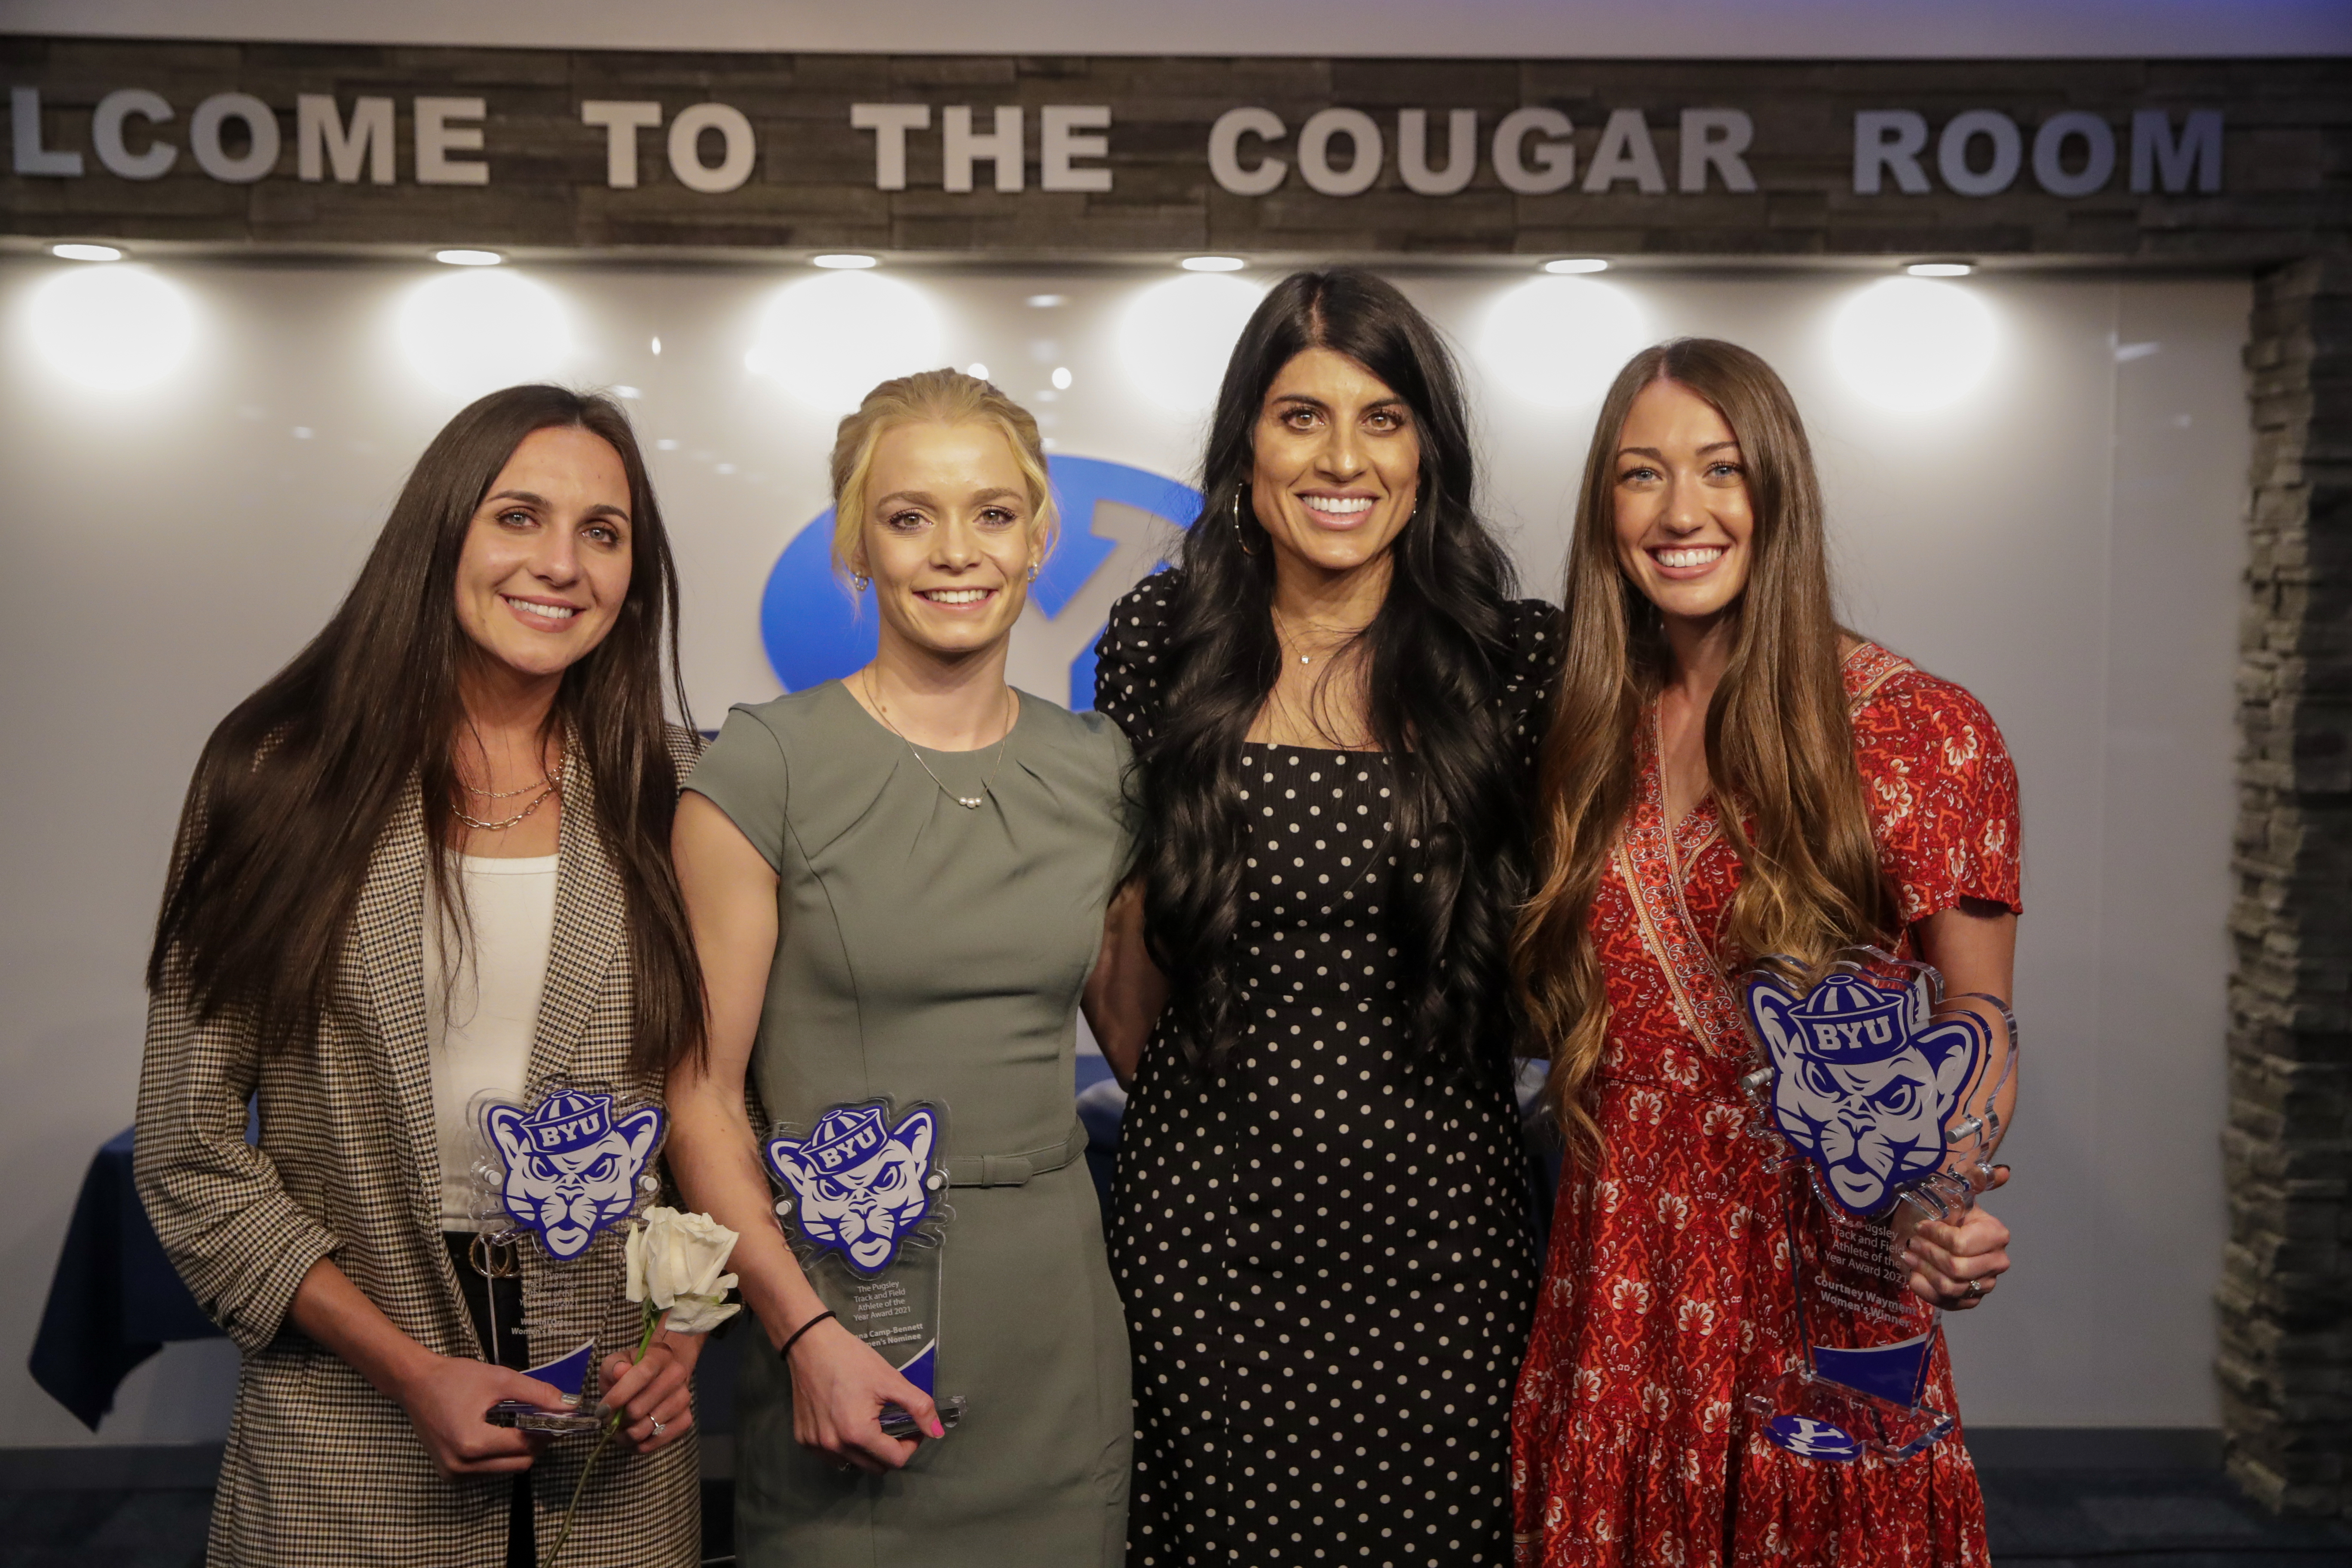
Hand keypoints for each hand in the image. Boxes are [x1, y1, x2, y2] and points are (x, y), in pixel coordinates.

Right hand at [394, 1355, 561, 1476]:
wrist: (415, 1384)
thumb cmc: (455, 1378)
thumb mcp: (500, 1379)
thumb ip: (537, 1393)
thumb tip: (569, 1405)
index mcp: (472, 1443)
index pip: (525, 1445)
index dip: (547, 1432)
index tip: (561, 1418)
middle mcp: (461, 1466)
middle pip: (518, 1463)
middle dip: (536, 1443)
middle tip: (544, 1420)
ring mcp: (454, 1474)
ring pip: (505, 1469)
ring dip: (519, 1451)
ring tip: (522, 1424)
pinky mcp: (450, 1474)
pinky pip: (488, 1471)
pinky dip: (501, 1456)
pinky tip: (501, 1434)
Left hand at [601, 1328, 703, 1454]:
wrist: (662, 1375)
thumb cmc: (632, 1370)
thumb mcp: (617, 1362)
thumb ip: (613, 1366)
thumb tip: (619, 1371)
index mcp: (659, 1357)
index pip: (642, 1376)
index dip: (619, 1395)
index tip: (602, 1410)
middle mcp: (677, 1376)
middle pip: (639, 1408)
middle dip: (618, 1420)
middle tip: (609, 1422)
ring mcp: (684, 1399)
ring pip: (648, 1428)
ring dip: (627, 1435)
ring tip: (619, 1431)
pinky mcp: (686, 1419)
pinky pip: (659, 1440)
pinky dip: (641, 1445)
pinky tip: (633, 1439)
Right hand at [785, 1316, 943, 1473]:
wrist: (811, 1344)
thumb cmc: (852, 1360)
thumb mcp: (891, 1380)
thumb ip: (919, 1407)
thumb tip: (937, 1432)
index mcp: (857, 1434)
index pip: (895, 1460)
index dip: (910, 1445)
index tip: (911, 1428)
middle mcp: (835, 1447)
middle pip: (875, 1467)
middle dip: (890, 1450)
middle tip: (892, 1425)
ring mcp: (815, 1445)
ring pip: (853, 1464)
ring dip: (867, 1451)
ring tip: (869, 1423)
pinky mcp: (803, 1440)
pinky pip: (832, 1456)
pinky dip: (845, 1447)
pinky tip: (846, 1423)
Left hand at [1899, 1165, 2011, 1308]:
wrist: (1926, 1231)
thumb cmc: (1939, 1210)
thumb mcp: (1952, 1189)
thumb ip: (1975, 1178)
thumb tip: (2004, 1171)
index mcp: (1996, 1235)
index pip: (1960, 1245)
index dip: (1935, 1236)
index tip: (1921, 1226)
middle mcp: (1997, 1262)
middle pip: (1956, 1269)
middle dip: (1928, 1254)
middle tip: (1913, 1242)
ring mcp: (1985, 1284)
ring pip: (1949, 1287)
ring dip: (1923, 1270)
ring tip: (1910, 1254)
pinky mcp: (1970, 1300)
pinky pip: (1946, 1303)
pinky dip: (1925, 1289)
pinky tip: (1914, 1275)